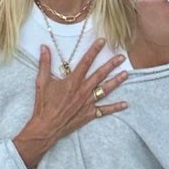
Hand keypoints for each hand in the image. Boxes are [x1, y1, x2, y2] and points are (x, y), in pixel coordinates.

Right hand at [13, 39, 128, 168]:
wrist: (46, 126)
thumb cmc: (44, 104)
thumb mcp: (42, 81)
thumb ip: (44, 63)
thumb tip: (44, 47)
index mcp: (73, 81)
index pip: (86, 62)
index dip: (94, 50)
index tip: (103, 41)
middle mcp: (83, 90)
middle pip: (100, 75)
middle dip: (111, 64)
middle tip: (122, 57)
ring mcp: (87, 103)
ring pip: (105, 90)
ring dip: (116, 82)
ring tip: (126, 74)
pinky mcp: (89, 114)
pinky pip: (104, 110)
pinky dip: (115, 107)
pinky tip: (125, 104)